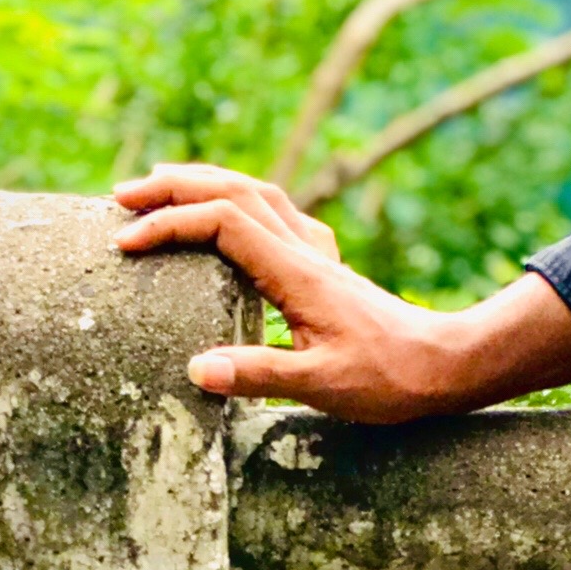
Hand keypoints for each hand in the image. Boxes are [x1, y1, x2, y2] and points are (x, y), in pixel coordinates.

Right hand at [113, 165, 570, 421]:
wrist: (447, 365)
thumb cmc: (390, 378)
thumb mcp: (322, 384)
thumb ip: (260, 374)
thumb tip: (196, 369)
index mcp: (299, 273)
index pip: (225, 224)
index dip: (171, 225)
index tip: (125, 243)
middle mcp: (308, 252)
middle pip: (237, 192)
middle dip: (177, 186)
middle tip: (123, 196)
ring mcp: (318, 254)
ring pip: (257, 195)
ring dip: (206, 185)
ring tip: (159, 189)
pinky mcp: (325, 266)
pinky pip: (276, 214)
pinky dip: (238, 202)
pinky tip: (225, 219)